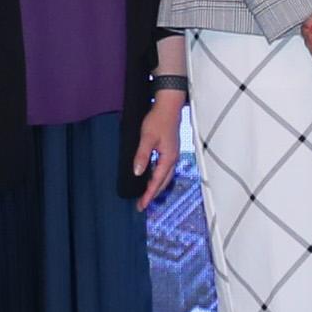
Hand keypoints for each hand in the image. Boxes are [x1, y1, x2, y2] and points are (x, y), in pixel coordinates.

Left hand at [129, 91, 186, 209]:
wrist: (169, 106)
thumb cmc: (158, 120)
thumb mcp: (147, 138)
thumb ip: (142, 156)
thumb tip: (138, 172)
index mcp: (168, 158)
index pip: (157, 182)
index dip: (149, 195)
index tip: (141, 205)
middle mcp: (173, 159)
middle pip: (163, 182)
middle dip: (153, 195)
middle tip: (142, 205)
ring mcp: (173, 155)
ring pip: (165, 177)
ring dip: (156, 187)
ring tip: (146, 195)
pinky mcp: (170, 150)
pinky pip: (165, 169)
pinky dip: (158, 177)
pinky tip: (151, 177)